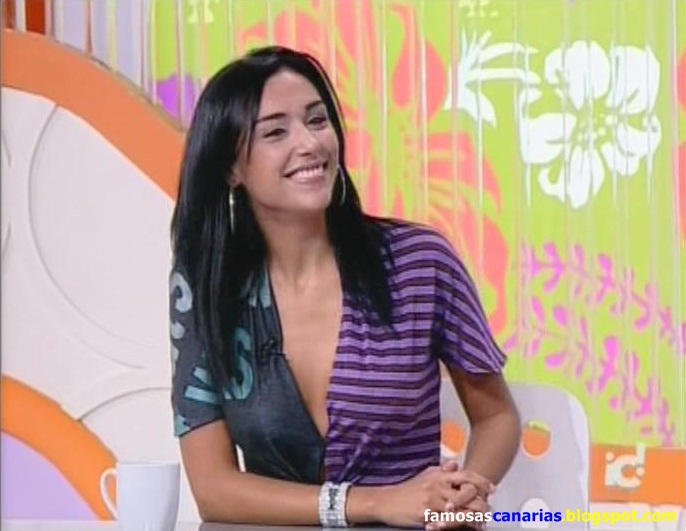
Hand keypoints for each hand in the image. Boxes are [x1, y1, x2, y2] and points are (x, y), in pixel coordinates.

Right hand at [372, 464, 493, 528]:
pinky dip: (460, 523)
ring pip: (462, 507)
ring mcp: (434, 499)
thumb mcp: (426, 475)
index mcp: (439, 474)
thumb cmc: (407, 490)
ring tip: (481, 520)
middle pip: (468, 490)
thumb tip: (455, 464)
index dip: (481, 481)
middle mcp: (438, 484)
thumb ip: (442, 470)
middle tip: (489, 508)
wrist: (387, 501)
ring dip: (475, 514)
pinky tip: (467, 526)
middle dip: (482, 500)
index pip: (465, 474)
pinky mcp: (428, 513)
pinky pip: (449, 519)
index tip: (491, 488)